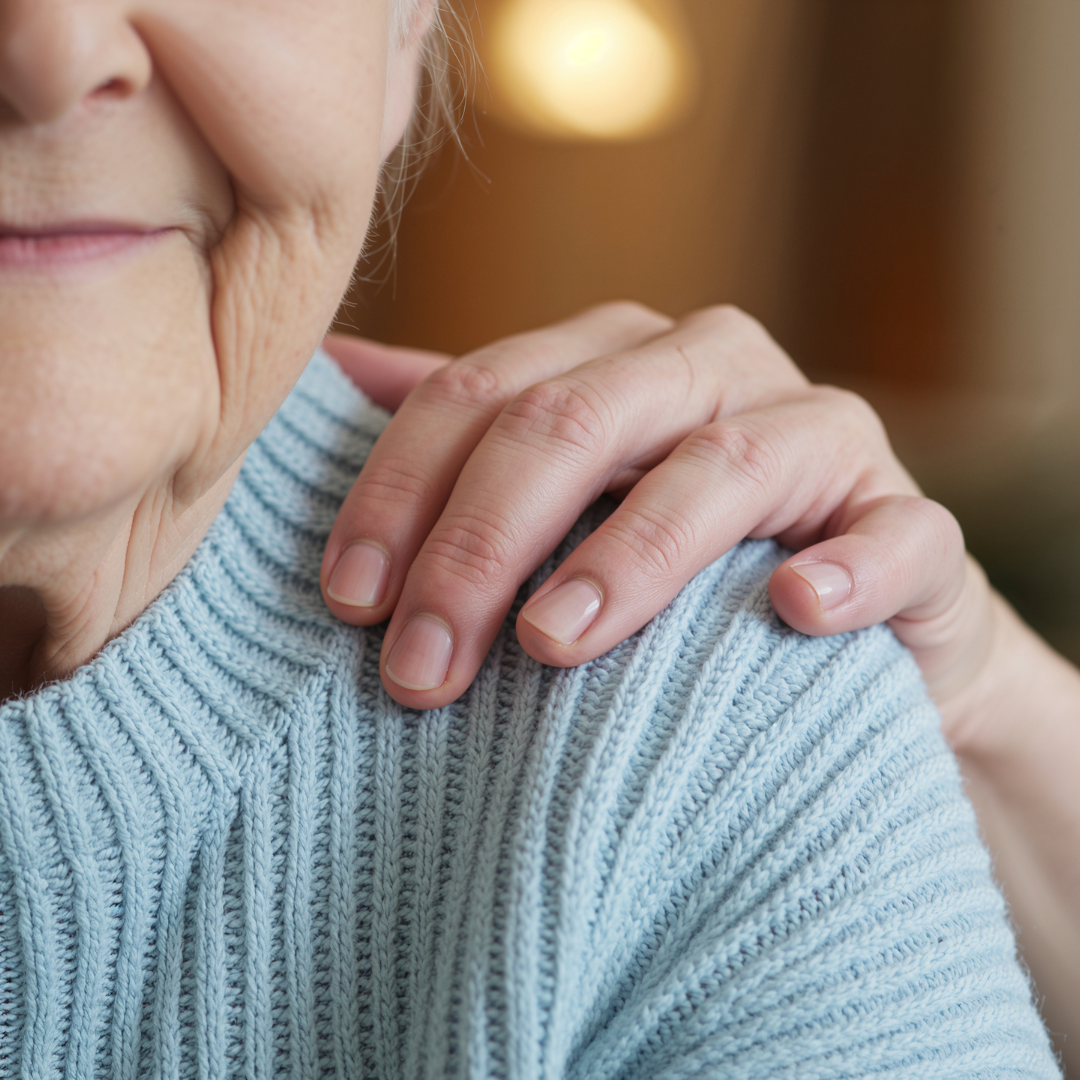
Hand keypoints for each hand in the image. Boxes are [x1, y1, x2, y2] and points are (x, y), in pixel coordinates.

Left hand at [320, 303, 989, 723]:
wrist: (841, 621)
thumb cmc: (671, 563)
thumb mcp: (559, 491)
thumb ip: (462, 432)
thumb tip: (330, 370)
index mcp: (615, 358)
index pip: (482, 393)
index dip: (401, 491)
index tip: (349, 604)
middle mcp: (714, 371)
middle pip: (578, 423)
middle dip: (483, 545)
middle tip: (421, 670)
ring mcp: (824, 438)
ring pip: (722, 464)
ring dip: (632, 554)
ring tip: (555, 642)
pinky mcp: (916, 527)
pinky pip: (897, 535)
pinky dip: (846, 570)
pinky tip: (795, 610)